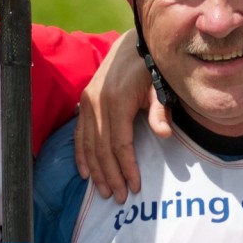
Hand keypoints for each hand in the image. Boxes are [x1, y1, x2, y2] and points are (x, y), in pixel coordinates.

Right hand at [74, 37, 166, 200]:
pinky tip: (85, 173)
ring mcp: (87, 102)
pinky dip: (80, 155)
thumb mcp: (160, 87)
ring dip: (95, 170)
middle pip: (101, 149)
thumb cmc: (152, 68)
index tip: (134, 187)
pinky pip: (78, 134)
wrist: (135, 44)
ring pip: (88, 144)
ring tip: (104, 191)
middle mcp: (97, 103)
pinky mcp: (84, 101)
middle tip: (119, 198)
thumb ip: (160, 111)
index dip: (126, 168)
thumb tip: (164, 135)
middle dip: (110, 176)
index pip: (119, 144)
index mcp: (116, 100)